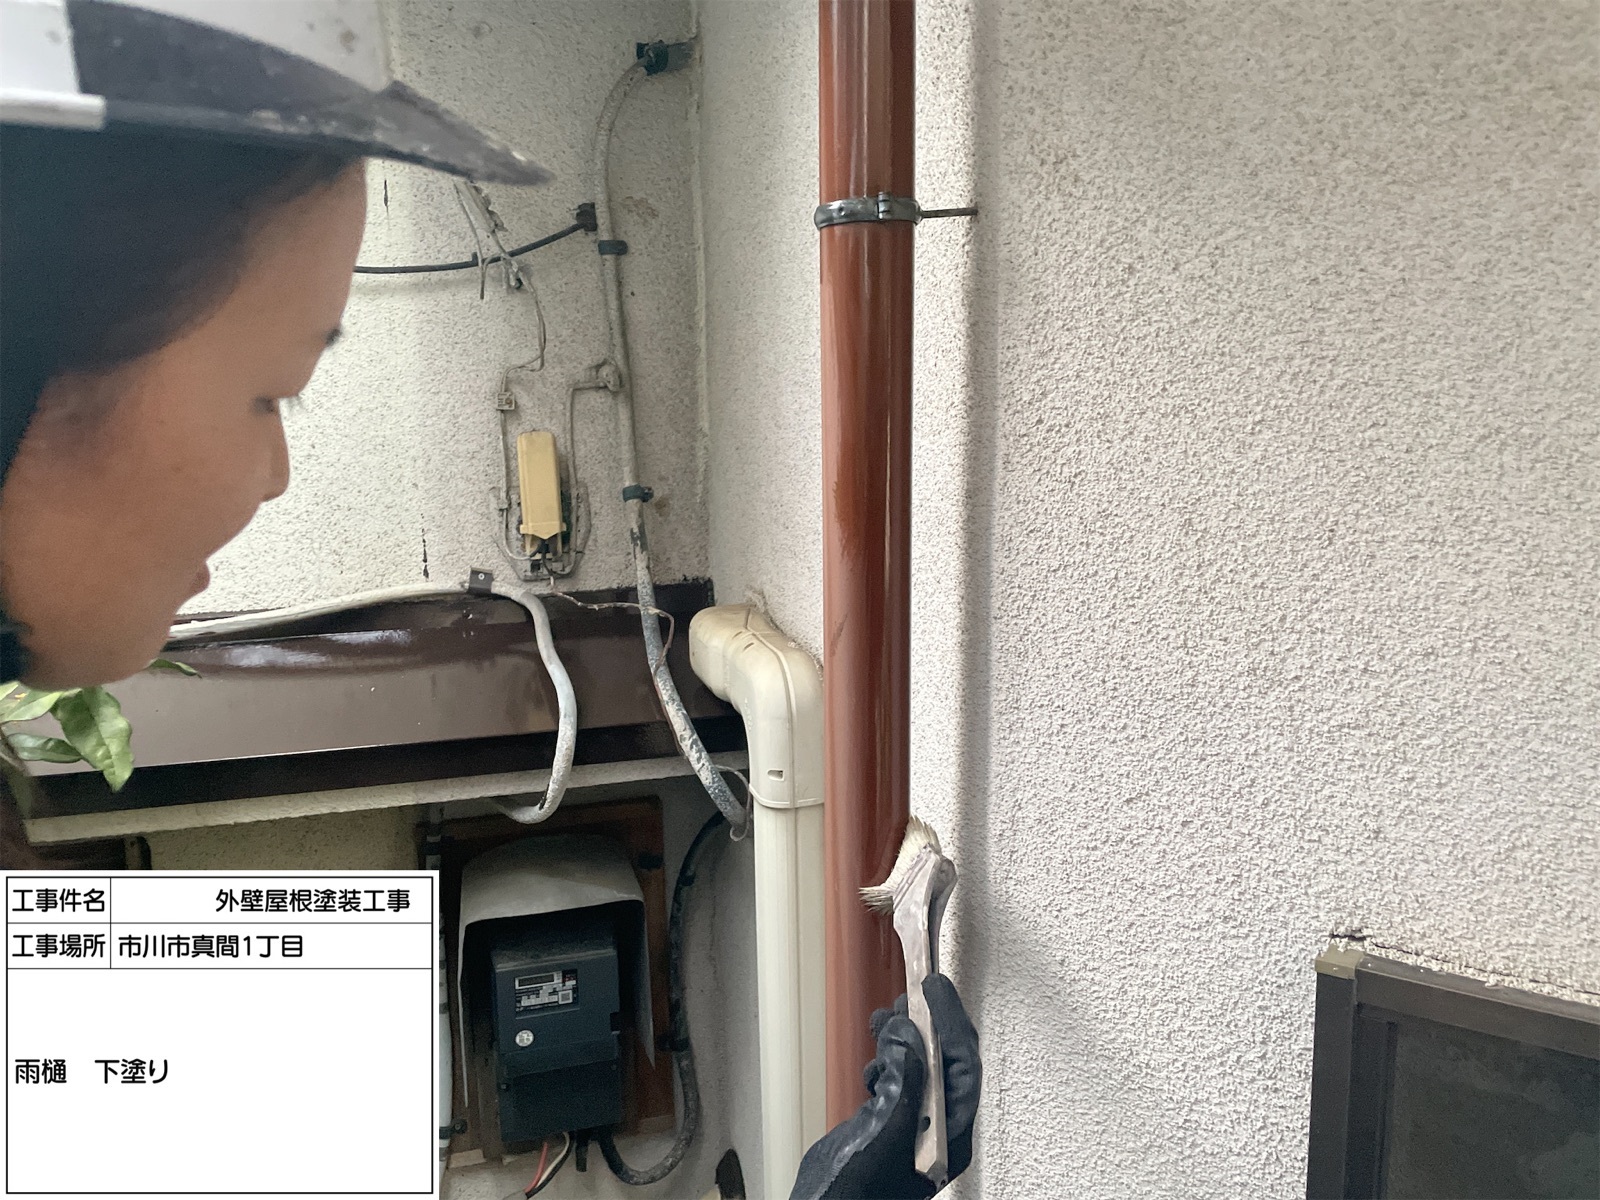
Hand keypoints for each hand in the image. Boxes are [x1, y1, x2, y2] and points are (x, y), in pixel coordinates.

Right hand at [791, 974, 980, 1199]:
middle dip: (928, 1025)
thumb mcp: (883, 1136)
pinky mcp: (890, 1124)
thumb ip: (901, 1085)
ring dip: (904, 1036)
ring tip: (885, 1020)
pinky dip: (887, 1057)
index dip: (951, 1023)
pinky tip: (875, 1056)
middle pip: (945, 1063)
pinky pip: (900, 1077)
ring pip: (921, 1065)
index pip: (963, 1068)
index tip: (933, 989)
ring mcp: (914, 1126)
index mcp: (949, 1140)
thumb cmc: (852, 1195)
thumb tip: (910, 1037)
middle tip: (910, 996)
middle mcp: (938, 1131)